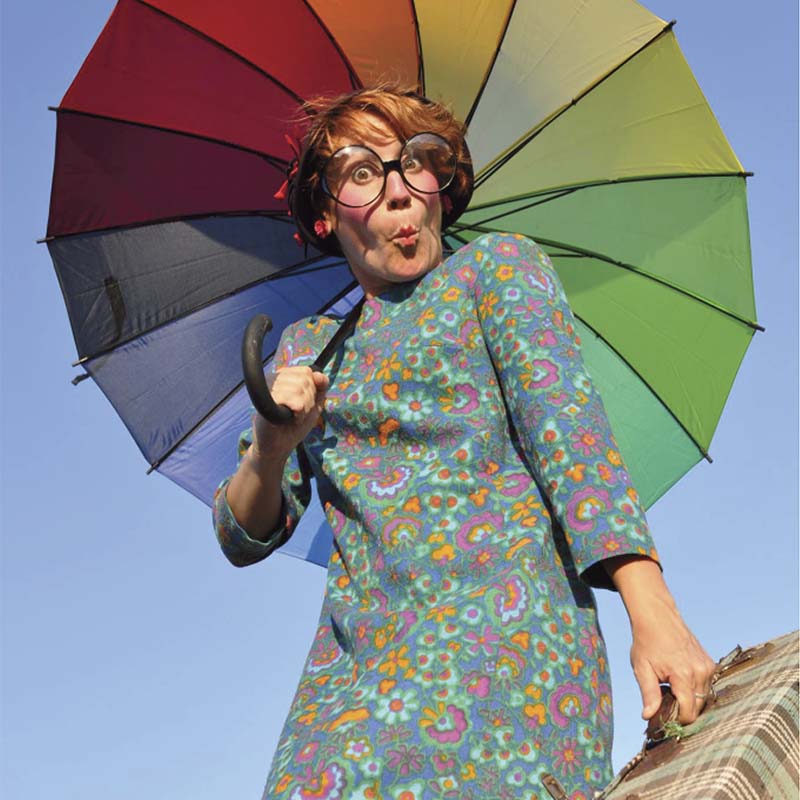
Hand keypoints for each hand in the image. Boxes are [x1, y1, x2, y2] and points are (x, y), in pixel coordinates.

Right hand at [251, 366, 328, 461]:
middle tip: (297, 413)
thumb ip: (320, 387)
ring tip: (292, 417)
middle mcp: (273, 379)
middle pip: (305, 379)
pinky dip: (298, 414)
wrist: (278, 447)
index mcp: (283, 377)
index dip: (310, 390)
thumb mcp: (314, 404)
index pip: (306, 371)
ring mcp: (268, 390)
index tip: (302, 403)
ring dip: (303, 409)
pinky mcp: (266, 403)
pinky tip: (289, 419)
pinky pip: (295, 401)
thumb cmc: (294, 426)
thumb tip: (319, 374)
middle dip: (308, 401)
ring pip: (300, 389)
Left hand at [629, 599, 714, 723]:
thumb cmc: (646, 642)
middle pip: (698, 708)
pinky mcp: (710, 663)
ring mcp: (708, 667)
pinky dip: (695, 688)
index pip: (689, 713)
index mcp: (683, 675)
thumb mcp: (642, 668)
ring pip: (704, 698)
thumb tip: (648, 716)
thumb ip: (649, 694)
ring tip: (670, 686)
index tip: (665, 717)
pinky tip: (680, 679)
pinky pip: (706, 686)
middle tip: (664, 698)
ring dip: (690, 698)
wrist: (656, 617)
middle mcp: (700, 672)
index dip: (677, 719)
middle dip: (682, 709)